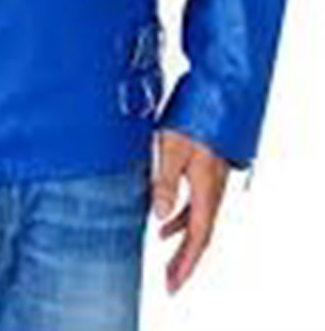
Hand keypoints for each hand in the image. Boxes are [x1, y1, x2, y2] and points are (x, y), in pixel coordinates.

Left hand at [151, 129, 229, 293]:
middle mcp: (213, 189)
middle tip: (170, 281)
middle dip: (184, 259)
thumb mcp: (173, 148)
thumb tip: (158, 216)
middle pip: (200, 234)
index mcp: (207, 190)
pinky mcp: (206, 168)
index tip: (172, 284)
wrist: (219, 93)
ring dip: (182, 239)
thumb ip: (165, 182)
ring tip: (164, 252)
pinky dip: (181, 216)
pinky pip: (195, 203)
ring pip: (198, 219)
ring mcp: (211, 179)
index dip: (185, 263)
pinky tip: (165, 217)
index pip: (198, 238)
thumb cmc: (194, 117)